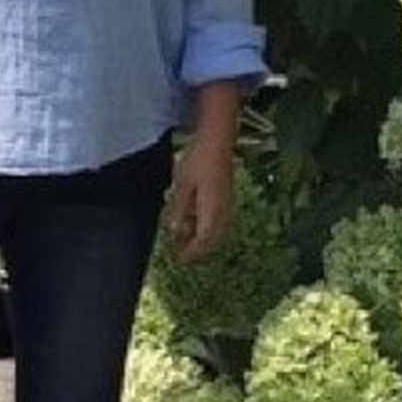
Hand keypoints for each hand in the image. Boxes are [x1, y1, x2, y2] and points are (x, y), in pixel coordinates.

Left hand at [165, 138, 235, 262]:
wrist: (218, 141)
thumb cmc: (198, 161)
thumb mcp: (182, 186)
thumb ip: (178, 210)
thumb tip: (174, 231)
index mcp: (212, 210)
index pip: (204, 241)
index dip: (191, 252)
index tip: (178, 260)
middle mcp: (223, 210)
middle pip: (212, 239)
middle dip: (196, 248)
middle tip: (178, 252)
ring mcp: (226, 203)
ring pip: (214, 229)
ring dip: (199, 236)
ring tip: (180, 235)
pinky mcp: (225, 196)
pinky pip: (216, 219)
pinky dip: (203, 224)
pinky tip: (190, 218)